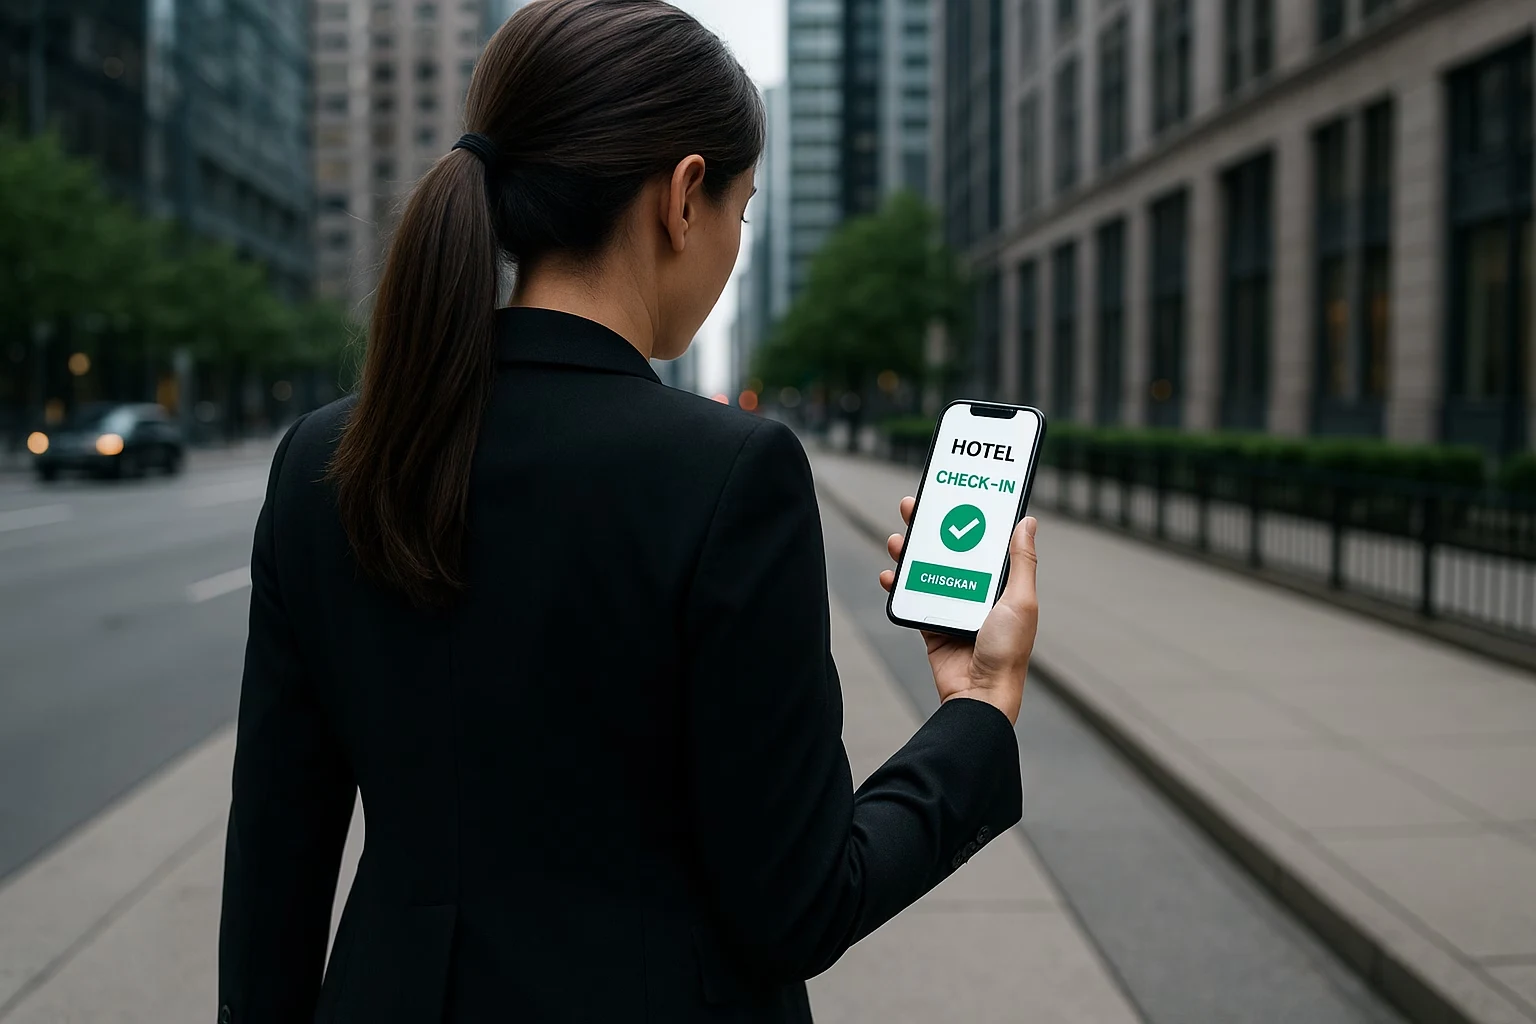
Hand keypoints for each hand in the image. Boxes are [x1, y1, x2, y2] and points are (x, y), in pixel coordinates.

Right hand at [879, 498, 1038, 725]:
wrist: (980, 694)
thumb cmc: (1008, 650)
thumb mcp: (1020, 600)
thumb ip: (1022, 561)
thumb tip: (1028, 521)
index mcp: (1000, 584)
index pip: (980, 541)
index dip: (964, 517)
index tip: (950, 496)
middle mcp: (975, 592)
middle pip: (947, 551)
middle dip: (928, 527)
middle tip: (912, 507)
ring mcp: (951, 609)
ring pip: (925, 571)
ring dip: (908, 552)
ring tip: (896, 539)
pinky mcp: (931, 626)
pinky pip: (910, 600)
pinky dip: (897, 586)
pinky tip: (889, 574)